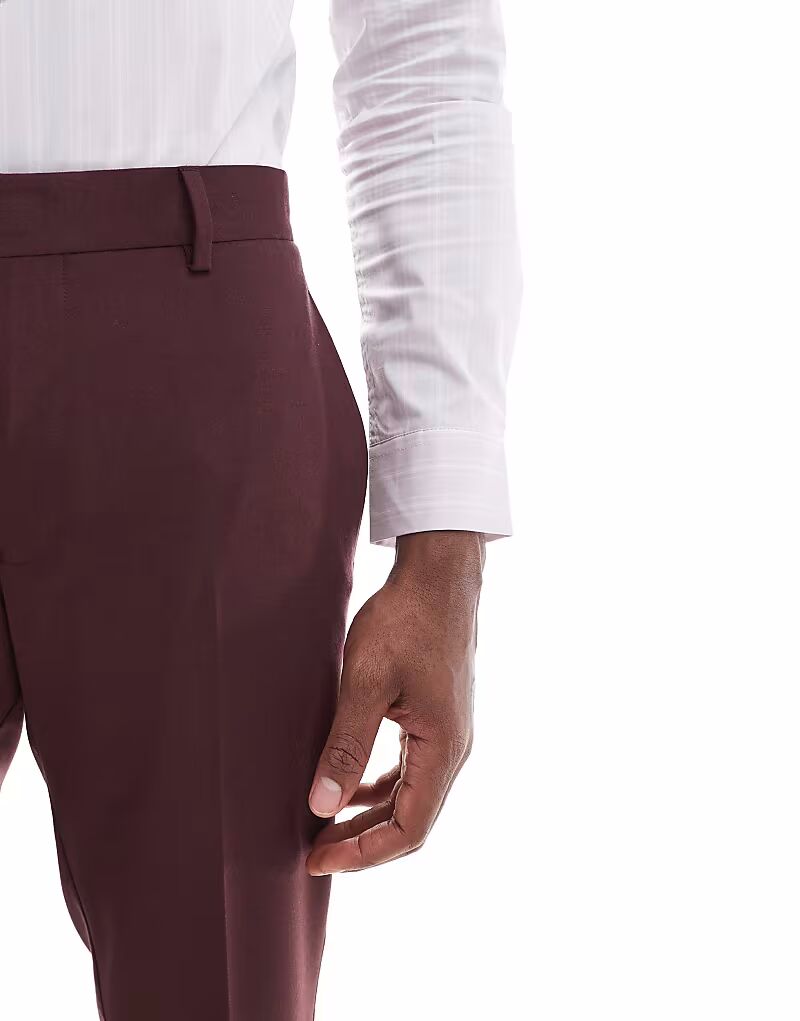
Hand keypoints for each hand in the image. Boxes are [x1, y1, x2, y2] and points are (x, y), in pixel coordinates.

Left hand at [306, 530, 484, 874]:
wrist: (439, 575)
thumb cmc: (405, 621)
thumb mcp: (366, 682)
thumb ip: (346, 747)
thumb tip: (322, 807)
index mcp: (443, 748)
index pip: (410, 829)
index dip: (363, 854)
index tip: (317, 861)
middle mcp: (454, 749)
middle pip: (413, 819)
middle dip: (363, 842)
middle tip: (312, 852)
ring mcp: (449, 733)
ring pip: (412, 796)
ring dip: (371, 817)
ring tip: (325, 826)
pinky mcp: (439, 717)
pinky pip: (412, 769)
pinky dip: (381, 787)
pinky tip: (351, 784)